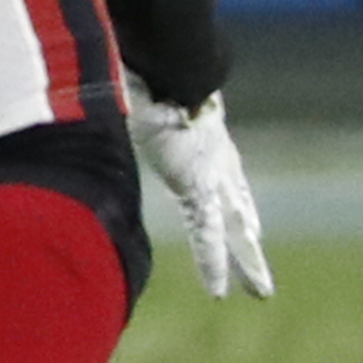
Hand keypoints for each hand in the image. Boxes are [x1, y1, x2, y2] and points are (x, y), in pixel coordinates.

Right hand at [128, 79, 273, 299]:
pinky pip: (206, 235)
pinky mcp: (198, 188)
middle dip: (248, 234)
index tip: (251, 220)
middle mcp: (217, 162)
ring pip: (233, 228)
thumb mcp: (143, 88)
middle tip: (262, 260)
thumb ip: (129, 93)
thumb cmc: (147, 69)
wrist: (168, 69)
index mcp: (206, 138)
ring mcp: (212, 176)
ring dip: (247, 261)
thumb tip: (99, 77)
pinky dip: (211, 264)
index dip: (239, 200)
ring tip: (262, 292)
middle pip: (238, 206)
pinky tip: (217, 291)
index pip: (227, 177)